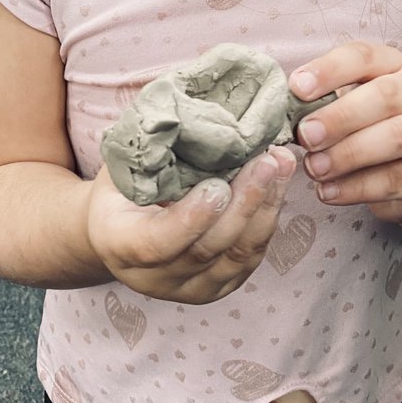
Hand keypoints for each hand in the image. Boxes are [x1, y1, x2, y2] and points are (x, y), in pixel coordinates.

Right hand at [85, 147, 295, 303]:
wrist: (121, 229)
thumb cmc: (121, 186)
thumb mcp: (121, 165)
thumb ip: (147, 150)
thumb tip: (186, 113)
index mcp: (120, 245)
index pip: (158, 243)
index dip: (191, 219)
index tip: (217, 186)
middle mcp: (155, 278)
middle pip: (208, 248)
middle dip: (244, 203)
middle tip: (266, 161)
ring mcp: (191, 288)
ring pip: (238, 255)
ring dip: (266, 206)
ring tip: (281, 163)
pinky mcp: (221, 285)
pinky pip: (252, 255)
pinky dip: (269, 216)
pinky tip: (279, 181)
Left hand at [290, 42, 401, 224]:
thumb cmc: (374, 127)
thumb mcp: (352, 104)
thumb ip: (323, 103)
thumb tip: (283, 113)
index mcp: (395, 66)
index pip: (365, 57)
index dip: (330, 70)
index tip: (296, 88)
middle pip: (386, 96)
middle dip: (340, 117)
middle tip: (306, 136)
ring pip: (397, 139)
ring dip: (348, 155)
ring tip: (314, 168)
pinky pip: (398, 180)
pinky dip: (357, 188)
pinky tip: (329, 191)